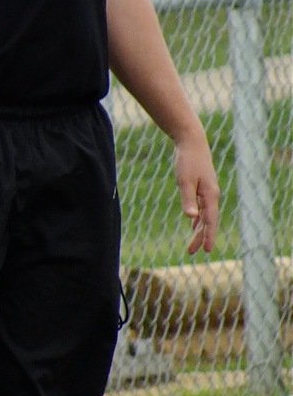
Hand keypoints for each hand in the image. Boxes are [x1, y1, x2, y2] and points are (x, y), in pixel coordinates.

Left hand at [175, 133, 219, 253]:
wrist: (191, 142)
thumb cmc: (187, 161)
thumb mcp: (184, 181)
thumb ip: (188, 199)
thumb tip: (191, 217)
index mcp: (210, 195)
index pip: (210, 221)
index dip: (208, 236)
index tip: (206, 250)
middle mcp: (211, 195)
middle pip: (207, 221)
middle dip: (200, 237)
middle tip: (192, 252)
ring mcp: (207, 191)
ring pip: (204, 215)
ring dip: (198, 230)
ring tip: (192, 244)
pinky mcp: (201, 186)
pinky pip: (201, 207)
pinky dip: (198, 218)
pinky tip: (193, 223)